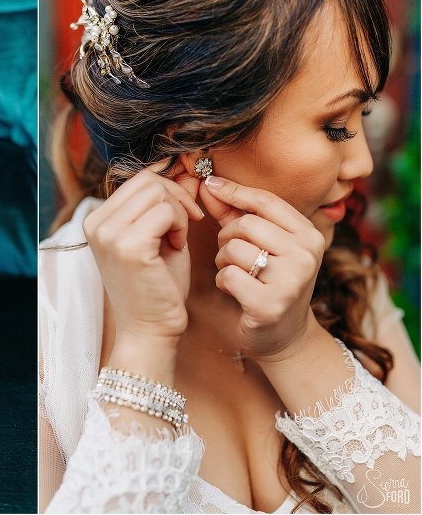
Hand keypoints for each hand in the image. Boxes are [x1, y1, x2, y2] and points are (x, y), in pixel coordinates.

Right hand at [83, 164, 202, 344]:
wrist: (150, 331)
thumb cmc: (157, 286)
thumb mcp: (159, 235)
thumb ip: (167, 202)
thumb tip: (185, 167)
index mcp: (97, 219)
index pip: (138, 178)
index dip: (168, 188)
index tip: (184, 212)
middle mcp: (96, 223)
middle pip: (148, 180)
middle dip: (176, 198)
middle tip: (185, 227)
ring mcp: (109, 234)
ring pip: (158, 192)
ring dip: (179, 213)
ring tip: (176, 241)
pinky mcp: (127, 246)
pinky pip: (166, 211)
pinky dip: (181, 226)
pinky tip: (176, 248)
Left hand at [200, 176, 325, 360]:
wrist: (283, 335)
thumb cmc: (267, 281)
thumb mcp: (259, 244)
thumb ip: (234, 214)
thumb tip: (208, 182)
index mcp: (309, 234)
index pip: (266, 201)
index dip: (234, 191)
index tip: (209, 184)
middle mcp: (307, 255)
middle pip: (246, 224)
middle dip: (226, 236)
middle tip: (229, 253)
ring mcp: (292, 280)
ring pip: (234, 249)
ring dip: (223, 260)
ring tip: (234, 272)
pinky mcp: (271, 304)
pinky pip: (229, 276)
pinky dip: (222, 281)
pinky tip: (233, 290)